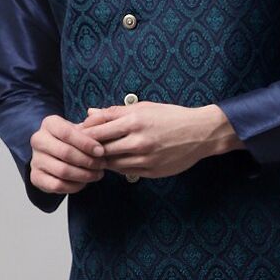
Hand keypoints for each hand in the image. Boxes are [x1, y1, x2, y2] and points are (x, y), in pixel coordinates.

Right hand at [28, 114, 108, 194]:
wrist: (57, 156)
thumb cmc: (74, 141)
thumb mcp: (83, 129)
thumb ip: (93, 125)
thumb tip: (101, 118)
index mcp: (49, 124)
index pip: (67, 133)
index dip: (86, 143)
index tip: (101, 151)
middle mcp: (38, 140)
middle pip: (66, 153)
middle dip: (88, 161)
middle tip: (102, 165)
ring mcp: (35, 159)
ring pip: (62, 171)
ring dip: (84, 175)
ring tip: (97, 174)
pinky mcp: (35, 177)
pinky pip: (57, 185)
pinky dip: (74, 186)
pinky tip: (84, 182)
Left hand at [77, 102, 239, 179]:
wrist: (201, 133)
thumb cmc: (172, 116)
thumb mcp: (144, 107)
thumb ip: (115, 112)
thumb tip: (90, 114)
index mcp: (134, 120)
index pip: (97, 130)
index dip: (84, 133)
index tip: (78, 134)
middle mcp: (138, 140)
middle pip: (101, 149)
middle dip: (90, 149)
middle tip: (83, 149)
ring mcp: (145, 158)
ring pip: (112, 163)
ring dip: (103, 160)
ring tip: (99, 155)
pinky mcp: (151, 171)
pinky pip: (125, 171)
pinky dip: (118, 167)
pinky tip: (117, 160)